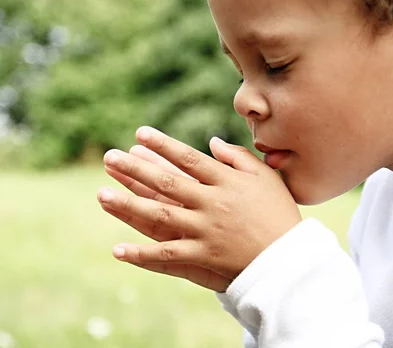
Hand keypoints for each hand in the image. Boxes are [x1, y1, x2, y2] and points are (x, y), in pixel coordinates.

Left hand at [98, 126, 301, 291]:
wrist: (291, 259)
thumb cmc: (279, 214)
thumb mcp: (266, 177)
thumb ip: (238, 157)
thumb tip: (211, 141)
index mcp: (225, 182)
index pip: (186, 158)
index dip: (162, 145)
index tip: (139, 134)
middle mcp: (210, 203)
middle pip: (166, 182)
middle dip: (135, 169)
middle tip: (109, 158)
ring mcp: (204, 230)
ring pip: (160, 215)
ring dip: (129, 205)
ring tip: (101, 195)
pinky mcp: (202, 256)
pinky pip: (167, 255)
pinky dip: (142, 254)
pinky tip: (117, 249)